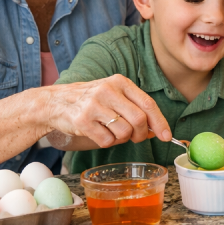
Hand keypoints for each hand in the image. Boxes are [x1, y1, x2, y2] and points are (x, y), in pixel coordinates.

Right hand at [44, 74, 171, 147]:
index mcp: (120, 82)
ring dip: (123, 139)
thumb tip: (156, 130)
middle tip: (136, 138)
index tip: (167, 137)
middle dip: (141, 134)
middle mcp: (108, 91)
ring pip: (124, 132)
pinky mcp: (82, 121)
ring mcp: (94, 105)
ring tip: (113, 132)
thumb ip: (135, 109)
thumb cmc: (91, 101)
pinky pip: (107, 140)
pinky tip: (99, 133)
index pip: (148, 104)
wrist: (56, 102)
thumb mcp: (114, 96)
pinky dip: (107, 142)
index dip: (160, 122)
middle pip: (139, 120)